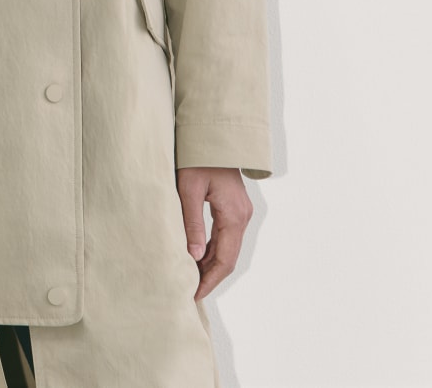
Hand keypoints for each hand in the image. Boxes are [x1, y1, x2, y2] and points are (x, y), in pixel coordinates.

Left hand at [175, 166, 253, 300]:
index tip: (194, 294)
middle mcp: (242, 216)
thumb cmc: (198, 158)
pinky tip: (196, 256)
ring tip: (190, 278)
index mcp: (234, 215)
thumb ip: (192, 223)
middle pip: (228, 257)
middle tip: (189, 291)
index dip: (209, 280)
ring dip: (210, 263)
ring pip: (227, 248)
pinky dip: (212, 249)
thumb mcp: (189, 189)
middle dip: (210, 276)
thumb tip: (193, 257)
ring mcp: (240, 212)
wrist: (213, 136)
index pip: (224, 259)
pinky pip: (225, 235)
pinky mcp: (234, 207)